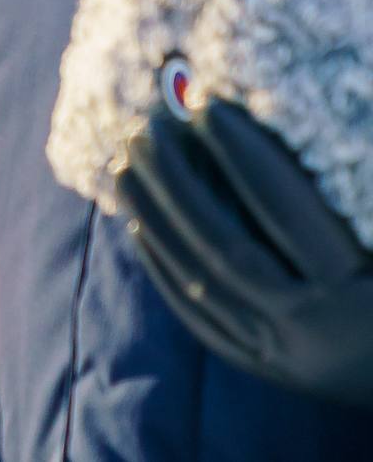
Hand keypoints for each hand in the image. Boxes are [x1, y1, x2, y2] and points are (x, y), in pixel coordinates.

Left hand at [118, 98, 372, 407]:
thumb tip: (288, 118)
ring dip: (156, 218)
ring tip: (126, 164)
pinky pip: (201, 319)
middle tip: (144, 126)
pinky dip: (167, 271)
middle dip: (177, 182)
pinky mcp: (270, 371)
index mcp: (361, 297)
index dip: (242, 153)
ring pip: (200, 282)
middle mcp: (316, 331)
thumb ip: (350, 194)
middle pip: (225, 245)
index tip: (205, 105)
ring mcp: (286, 358)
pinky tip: (141, 227)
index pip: (284, 210)